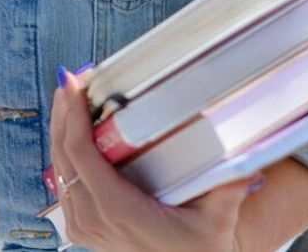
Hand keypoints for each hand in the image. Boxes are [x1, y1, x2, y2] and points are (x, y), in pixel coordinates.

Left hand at [49, 68, 262, 251]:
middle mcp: (93, 220)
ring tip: (70, 97)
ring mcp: (84, 227)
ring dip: (61, 130)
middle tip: (71, 80)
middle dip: (63, 113)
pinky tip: (73, 132)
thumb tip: (248, 160)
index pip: (81, 154)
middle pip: (63, 155)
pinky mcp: (84, 228)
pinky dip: (66, 153)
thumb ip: (230, 189)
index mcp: (118, 211)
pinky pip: (65, 184)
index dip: (73, 116)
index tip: (74, 84)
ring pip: (59, 169)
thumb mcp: (217, 220)